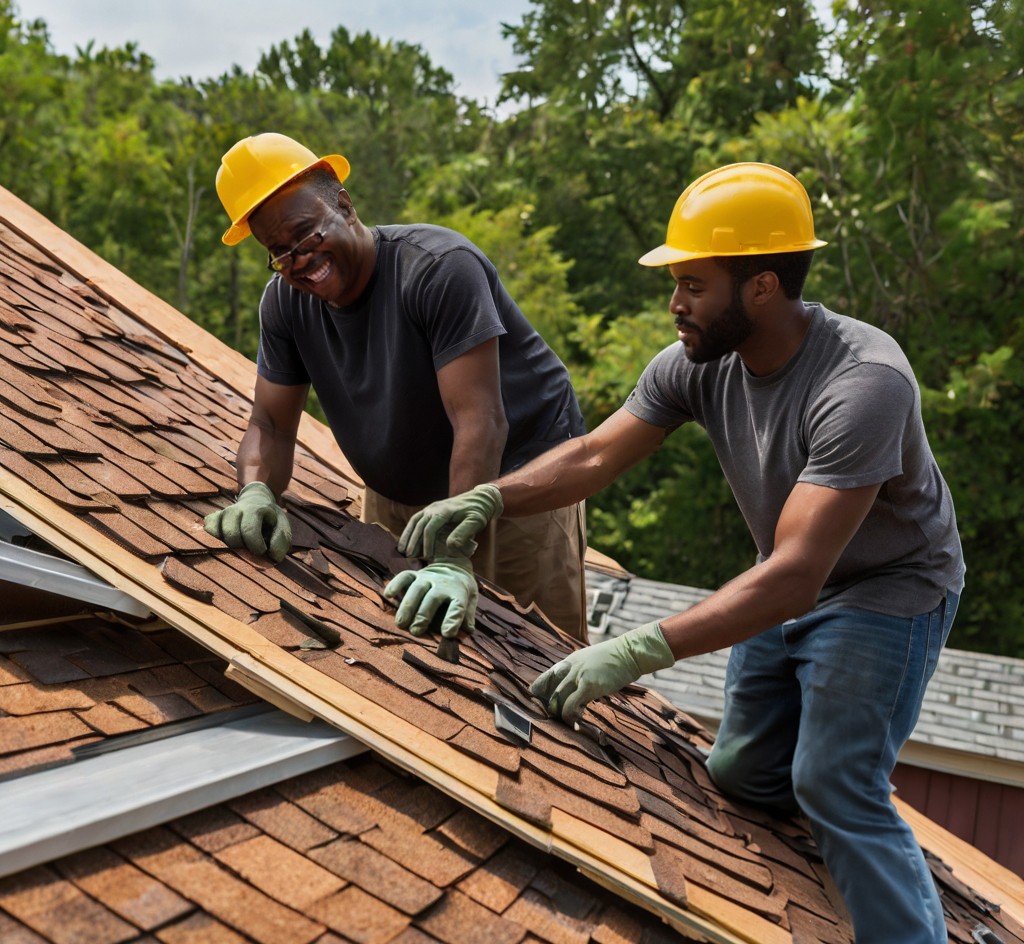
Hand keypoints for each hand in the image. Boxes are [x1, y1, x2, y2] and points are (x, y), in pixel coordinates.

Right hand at [203, 481, 291, 562]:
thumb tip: (272, 555)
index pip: (249, 529)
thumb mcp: (282, 528)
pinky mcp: (215, 517)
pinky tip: (225, 539)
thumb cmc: (270, 521)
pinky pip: (209, 527)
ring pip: (216, 529)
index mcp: (256, 509)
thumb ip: (281, 542)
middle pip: (230, 532)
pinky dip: (214, 537)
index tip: (261, 551)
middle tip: (249, 548)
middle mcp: (237, 509)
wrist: (258, 502)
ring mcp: (224, 512)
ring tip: (238, 545)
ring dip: (227, 543)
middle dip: (240, 546)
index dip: (255, 545)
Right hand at [384, 558, 477, 637]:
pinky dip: (395, 584)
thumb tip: (468, 631)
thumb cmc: (460, 589)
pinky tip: (388, 595)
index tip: (447, 634)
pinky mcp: (415, 574)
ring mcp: (427, 578)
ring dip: (408, 606)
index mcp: (459, 592)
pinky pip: (404, 577)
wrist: (454, 564)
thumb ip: (468, 615)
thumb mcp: (470, 599)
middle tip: (416, 631)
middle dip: (423, 615)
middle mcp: (442, 584)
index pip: (458, 606)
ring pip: (416, 589)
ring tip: (401, 623)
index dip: (453, 620)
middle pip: (432, 598)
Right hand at [397, 484, 502, 559]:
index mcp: (444, 511)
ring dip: (407, 536)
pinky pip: (416, 520)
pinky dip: (410, 530)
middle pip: (419, 525)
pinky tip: (407, 540)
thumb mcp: (475, 522)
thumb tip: (450, 546)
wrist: (480, 498)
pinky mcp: (431, 510)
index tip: (428, 557)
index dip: (427, 543)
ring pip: (414, 522)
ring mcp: (431, 508)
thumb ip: (463, 533)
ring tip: (402, 551)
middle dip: (413, 542)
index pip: (430, 528)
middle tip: (409, 558)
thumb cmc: (479, 511)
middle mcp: (434, 508)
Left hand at [530, 621, 674, 721]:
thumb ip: (580, 673)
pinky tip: (578, 722)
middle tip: (556, 719)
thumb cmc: (614, 659)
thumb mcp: (591, 661)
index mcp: (569, 662)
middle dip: (550, 708)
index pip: (546, 677)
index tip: (537, 702)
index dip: (539, 692)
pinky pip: (572, 706)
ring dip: (561, 715)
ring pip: (557, 701)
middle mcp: (570, 668)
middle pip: (549, 692)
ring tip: (569, 722)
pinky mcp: (589, 685)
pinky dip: (572, 717)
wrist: (630, 652)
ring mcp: (578, 676)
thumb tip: (575, 690)